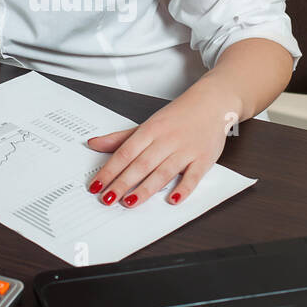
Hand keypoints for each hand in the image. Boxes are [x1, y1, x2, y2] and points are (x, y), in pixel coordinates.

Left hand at [84, 78, 240, 207]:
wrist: (213, 103)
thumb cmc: (178, 116)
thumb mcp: (147, 124)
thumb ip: (121, 138)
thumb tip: (94, 144)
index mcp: (150, 130)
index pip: (125, 152)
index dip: (109, 170)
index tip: (96, 185)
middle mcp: (167, 140)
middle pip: (141, 164)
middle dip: (122, 183)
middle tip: (107, 198)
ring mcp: (186, 150)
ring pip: (163, 172)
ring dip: (146, 189)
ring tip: (130, 202)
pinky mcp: (204, 159)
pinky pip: (193, 176)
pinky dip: (184, 188)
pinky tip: (173, 199)